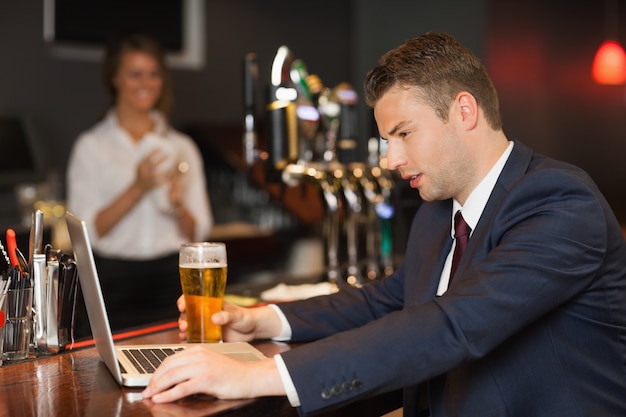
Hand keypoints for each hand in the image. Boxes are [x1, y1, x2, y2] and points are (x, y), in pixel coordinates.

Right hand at [136, 149, 172, 190]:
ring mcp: (149, 179)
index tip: (160, 147)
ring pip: (160, 173)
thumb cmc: (141, 175)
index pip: (147, 158)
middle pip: (154, 164)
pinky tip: (172, 174)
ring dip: (167, 169)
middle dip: (162, 158)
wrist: (138, 188)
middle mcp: (144, 172)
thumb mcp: (140, 166)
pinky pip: (162, 181)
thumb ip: (145, 158)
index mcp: (141, 166)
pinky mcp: (153, 185)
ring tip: (173, 164)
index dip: (154, 152)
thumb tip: (154, 149)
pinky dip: (167, 177)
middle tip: (168, 154)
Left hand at [141, 346, 283, 402]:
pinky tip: (160, 399)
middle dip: (154, 380)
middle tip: (146, 390)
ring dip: (157, 387)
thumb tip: (173, 378)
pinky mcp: (207, 379)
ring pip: (172, 376)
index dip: (157, 371)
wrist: (250, 377)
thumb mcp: (209, 364)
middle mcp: (199, 355)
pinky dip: (168, 395)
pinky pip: (182, 388)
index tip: (150, 381)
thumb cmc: (231, 374)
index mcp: (198, 350)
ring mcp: (203, 366)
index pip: (170, 359)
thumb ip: (192, 367)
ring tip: (149, 395)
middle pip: (168, 367)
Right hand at [177, 296, 269, 342]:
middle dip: (183, 318)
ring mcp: (206, 325)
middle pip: (188, 314)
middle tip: (184, 324)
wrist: (252, 330)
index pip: (194, 298)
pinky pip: (195, 338)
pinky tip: (187, 342)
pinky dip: (189, 340)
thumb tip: (215, 318)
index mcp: (211, 304)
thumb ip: (226, 315)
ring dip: (184, 330)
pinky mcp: (208, 337)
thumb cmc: (245, 317)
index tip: (182, 305)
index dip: (185, 300)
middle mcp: (206, 314)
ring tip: (184, 334)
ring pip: (189, 326)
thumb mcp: (236, 314)